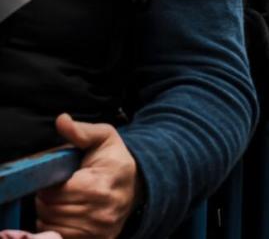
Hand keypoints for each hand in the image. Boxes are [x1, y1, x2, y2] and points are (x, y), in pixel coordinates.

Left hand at [36, 115, 136, 238]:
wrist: (139, 184)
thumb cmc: (115, 161)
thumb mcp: (103, 138)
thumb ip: (81, 131)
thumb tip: (62, 120)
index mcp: (99, 186)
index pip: (54, 194)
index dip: (50, 185)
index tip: (61, 178)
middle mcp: (101, 212)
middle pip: (51, 210)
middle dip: (49, 198)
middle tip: (63, 188)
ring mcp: (100, 229)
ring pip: (53, 225)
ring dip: (52, 213)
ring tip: (67, 200)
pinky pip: (62, 237)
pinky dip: (59, 227)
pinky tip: (70, 215)